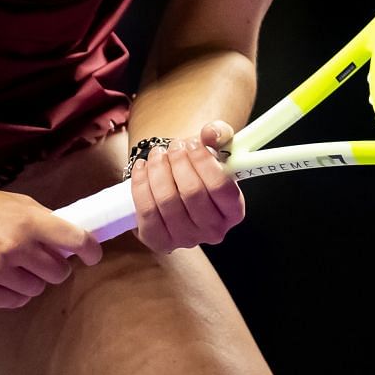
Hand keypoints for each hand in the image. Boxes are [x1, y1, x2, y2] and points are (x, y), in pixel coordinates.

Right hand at [0, 184, 102, 308]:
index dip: (90, 249)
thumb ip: (45, 222)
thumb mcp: (18, 203)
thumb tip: (72, 242)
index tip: (92, 254)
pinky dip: (14, 293)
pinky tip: (3, 279)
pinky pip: (14, 302)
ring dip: (32, 281)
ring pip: (36, 290)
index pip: (75, 239)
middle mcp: (15, 247)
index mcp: (28, 221)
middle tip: (42, 259)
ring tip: (16, 267)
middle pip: (58, 272)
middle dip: (55, 267)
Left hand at [128, 120, 245, 253]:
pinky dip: (141, 184)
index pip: (222, 188)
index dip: (204, 162)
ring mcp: (186, 239)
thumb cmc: (197, 166)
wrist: (174, 183)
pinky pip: (146, 211)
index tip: (192, 143)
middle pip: (192, 193)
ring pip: (167, 201)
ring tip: (157, 154)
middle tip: (173, 146)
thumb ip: (218, 134)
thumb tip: (211, 132)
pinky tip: (142, 167)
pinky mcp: (159, 241)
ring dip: (158, 170)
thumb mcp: (213, 147)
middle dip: (178, 162)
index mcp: (233, 211)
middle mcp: (213, 231)